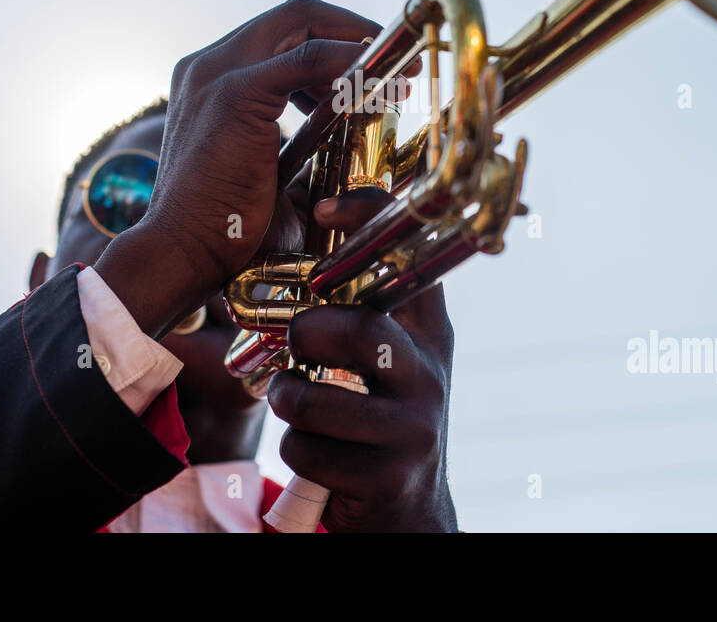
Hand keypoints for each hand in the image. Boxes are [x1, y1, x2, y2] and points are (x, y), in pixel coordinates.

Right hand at [95, 0, 393, 337]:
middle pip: (296, 15)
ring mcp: (218, 72)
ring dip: (358, 42)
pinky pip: (308, 58)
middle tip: (399, 63)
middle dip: (355, 29)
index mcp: (211, 78)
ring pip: (303, 21)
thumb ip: (305, 150)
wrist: (182, 254)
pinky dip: (350, 62)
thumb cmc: (226, 229)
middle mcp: (209, 63)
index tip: (376, 70)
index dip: (335, 41)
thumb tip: (356, 148)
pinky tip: (382, 83)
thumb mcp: (271, 175)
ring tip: (397, 79)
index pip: (281, 34)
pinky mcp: (236, 92)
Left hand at [266, 188, 457, 532]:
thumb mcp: (390, 357)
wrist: (408, 508)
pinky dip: (296, 451)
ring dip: (287, 401)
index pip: (410, 258)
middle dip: (306, 334)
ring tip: (292, 400)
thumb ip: (361, 307)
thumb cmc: (379, 414)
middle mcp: (429, 373)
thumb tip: (307, 221)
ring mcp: (414, 427)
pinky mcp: (388, 476)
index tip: (323, 208)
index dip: (369, 223)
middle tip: (295, 342)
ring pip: (318, 401)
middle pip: (360, 332)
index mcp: (428, 331)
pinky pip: (309, 452)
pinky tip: (318, 453)